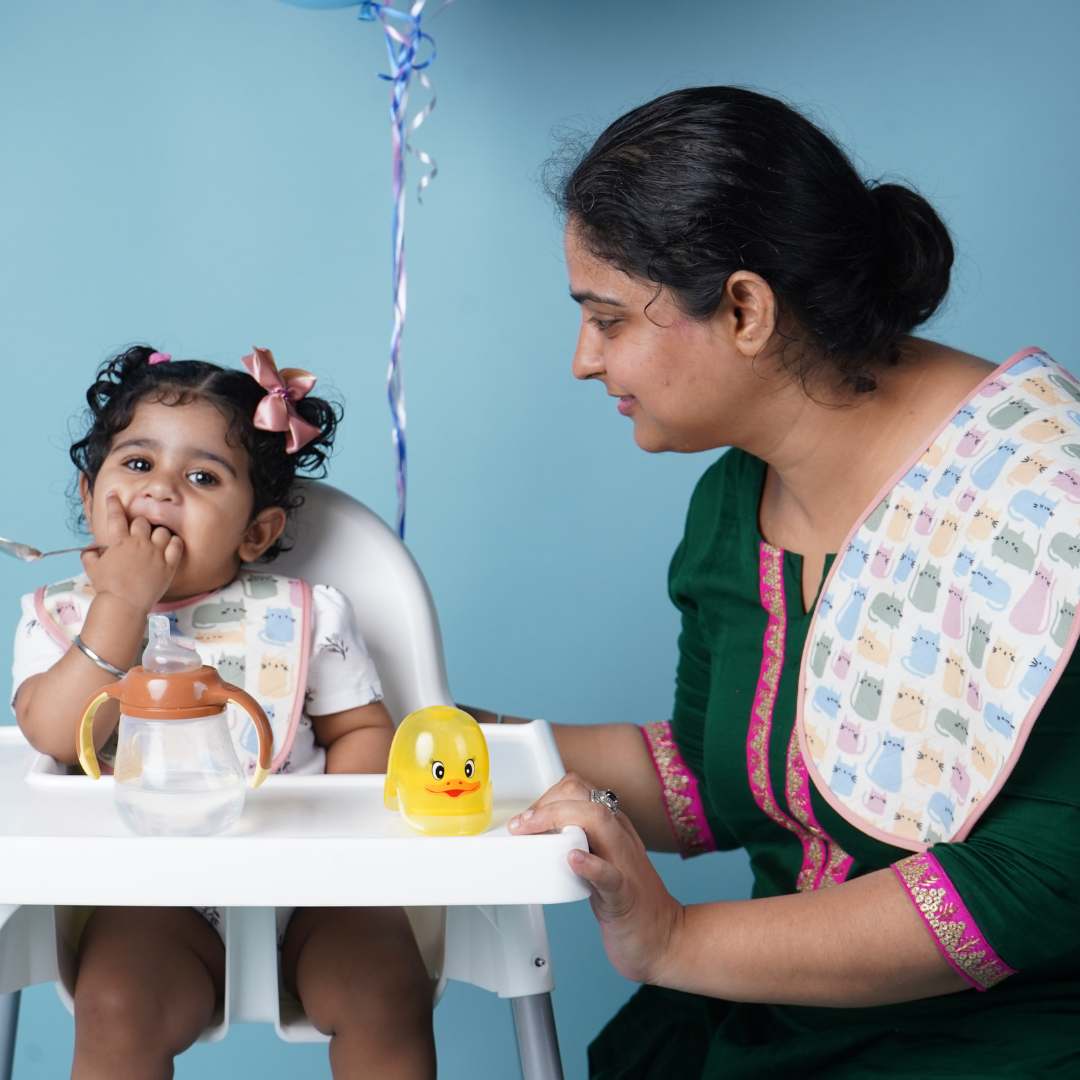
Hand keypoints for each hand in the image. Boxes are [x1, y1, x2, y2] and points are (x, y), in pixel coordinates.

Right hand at [81, 492, 183, 614]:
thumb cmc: (107, 587)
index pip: (116, 516)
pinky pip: (177, 545)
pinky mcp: (168, 564)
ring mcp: (156, 553)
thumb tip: (90, 550)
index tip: (113, 495)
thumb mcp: (92, 569)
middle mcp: (139, 543)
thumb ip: (90, 555)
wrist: (124, 604)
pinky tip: (171, 546)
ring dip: (158, 534)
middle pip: (143, 522)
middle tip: (139, 533)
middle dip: (140, 524)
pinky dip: (174, 543)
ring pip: (162, 532)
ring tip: (155, 542)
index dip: (114, 503)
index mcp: (120, 542)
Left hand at [509, 771, 684, 984]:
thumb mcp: (602, 862)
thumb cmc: (629, 902)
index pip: (580, 790)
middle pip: (585, 797)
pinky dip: (590, 864)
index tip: (525, 818)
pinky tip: (574, 860)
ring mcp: (625, 863)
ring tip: (534, 831)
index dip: (547, 796)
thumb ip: (579, 843)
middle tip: (521, 826)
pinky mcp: (625, 895)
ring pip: (598, 821)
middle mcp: (620, 838)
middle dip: (547, 803)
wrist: (665, 939)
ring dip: (560, 819)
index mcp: (614, 828)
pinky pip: (610, 874)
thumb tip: (538, 837)